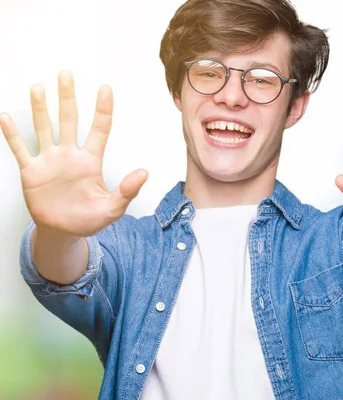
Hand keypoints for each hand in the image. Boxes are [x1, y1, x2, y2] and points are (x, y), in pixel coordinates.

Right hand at [0, 70, 147, 236]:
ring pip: (44, 128)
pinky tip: (5, 117)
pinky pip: (20, 149)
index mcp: (91, 161)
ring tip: (39, 88)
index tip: (105, 89)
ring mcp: (50, 161)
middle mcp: (70, 155)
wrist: (63, 231)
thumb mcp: (112, 209)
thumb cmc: (88, 219)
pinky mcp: (31, 171)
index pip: (99, 130)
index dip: (102, 110)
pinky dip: (12, 134)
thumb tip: (144, 173)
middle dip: (67, 98)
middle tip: (66, 75)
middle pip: (69, 120)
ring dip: (41, 109)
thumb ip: (127, 191)